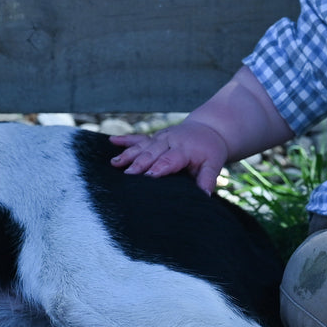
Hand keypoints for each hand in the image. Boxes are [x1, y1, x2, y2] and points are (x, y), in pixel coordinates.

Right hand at [109, 121, 229, 194]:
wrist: (210, 129)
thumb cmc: (210, 151)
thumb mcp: (214, 164)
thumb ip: (207, 179)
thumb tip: (205, 196)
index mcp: (185, 149)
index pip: (169, 160)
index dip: (158, 168)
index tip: (148, 177)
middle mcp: (170, 141)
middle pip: (152, 153)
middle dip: (139, 164)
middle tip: (127, 175)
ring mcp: (161, 138)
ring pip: (142, 146)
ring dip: (128, 154)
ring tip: (115, 164)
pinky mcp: (155, 137)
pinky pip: (139, 138)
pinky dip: (126, 139)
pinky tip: (112, 141)